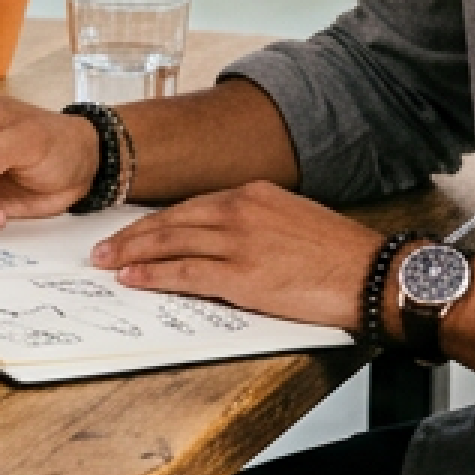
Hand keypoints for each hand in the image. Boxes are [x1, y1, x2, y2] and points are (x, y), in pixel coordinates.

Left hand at [89, 183, 382, 328]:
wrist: (374, 274)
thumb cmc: (338, 254)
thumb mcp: (291, 219)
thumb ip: (253, 222)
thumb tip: (220, 239)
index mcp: (251, 195)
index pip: (189, 207)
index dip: (154, 222)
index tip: (130, 231)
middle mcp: (240, 211)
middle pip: (170, 222)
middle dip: (131, 236)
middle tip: (100, 248)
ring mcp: (239, 242)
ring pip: (170, 244)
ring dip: (131, 254)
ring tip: (106, 262)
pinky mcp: (242, 275)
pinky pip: (185, 273)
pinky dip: (153, 275)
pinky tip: (132, 278)